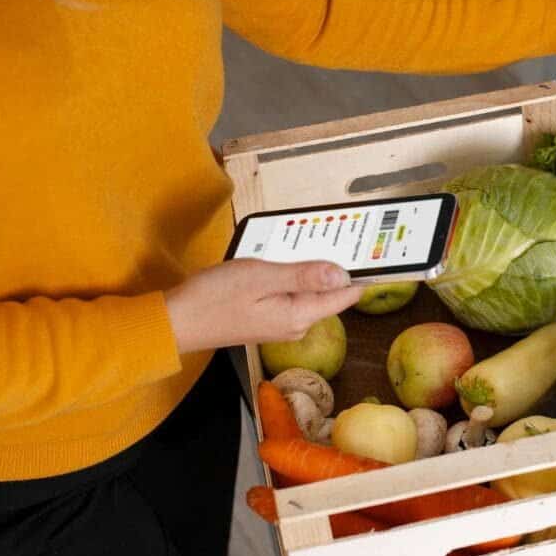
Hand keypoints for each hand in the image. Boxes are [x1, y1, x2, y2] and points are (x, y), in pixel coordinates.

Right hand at [165, 258, 363, 351]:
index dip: (363, 272)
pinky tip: (277, 260)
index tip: (377, 251)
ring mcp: (282, 322)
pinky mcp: (268, 317)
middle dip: (331, 263)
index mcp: (301, 315)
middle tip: (334, 232)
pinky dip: (289, 274)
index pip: (346, 294)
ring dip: (306, 267)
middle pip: (328, 290)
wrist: (178, 321)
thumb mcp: (262, 277)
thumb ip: (303, 274)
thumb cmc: (215, 298)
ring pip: (308, 289)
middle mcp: (297, 323)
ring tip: (299, 241)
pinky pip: (290, 292)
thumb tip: (341, 272)